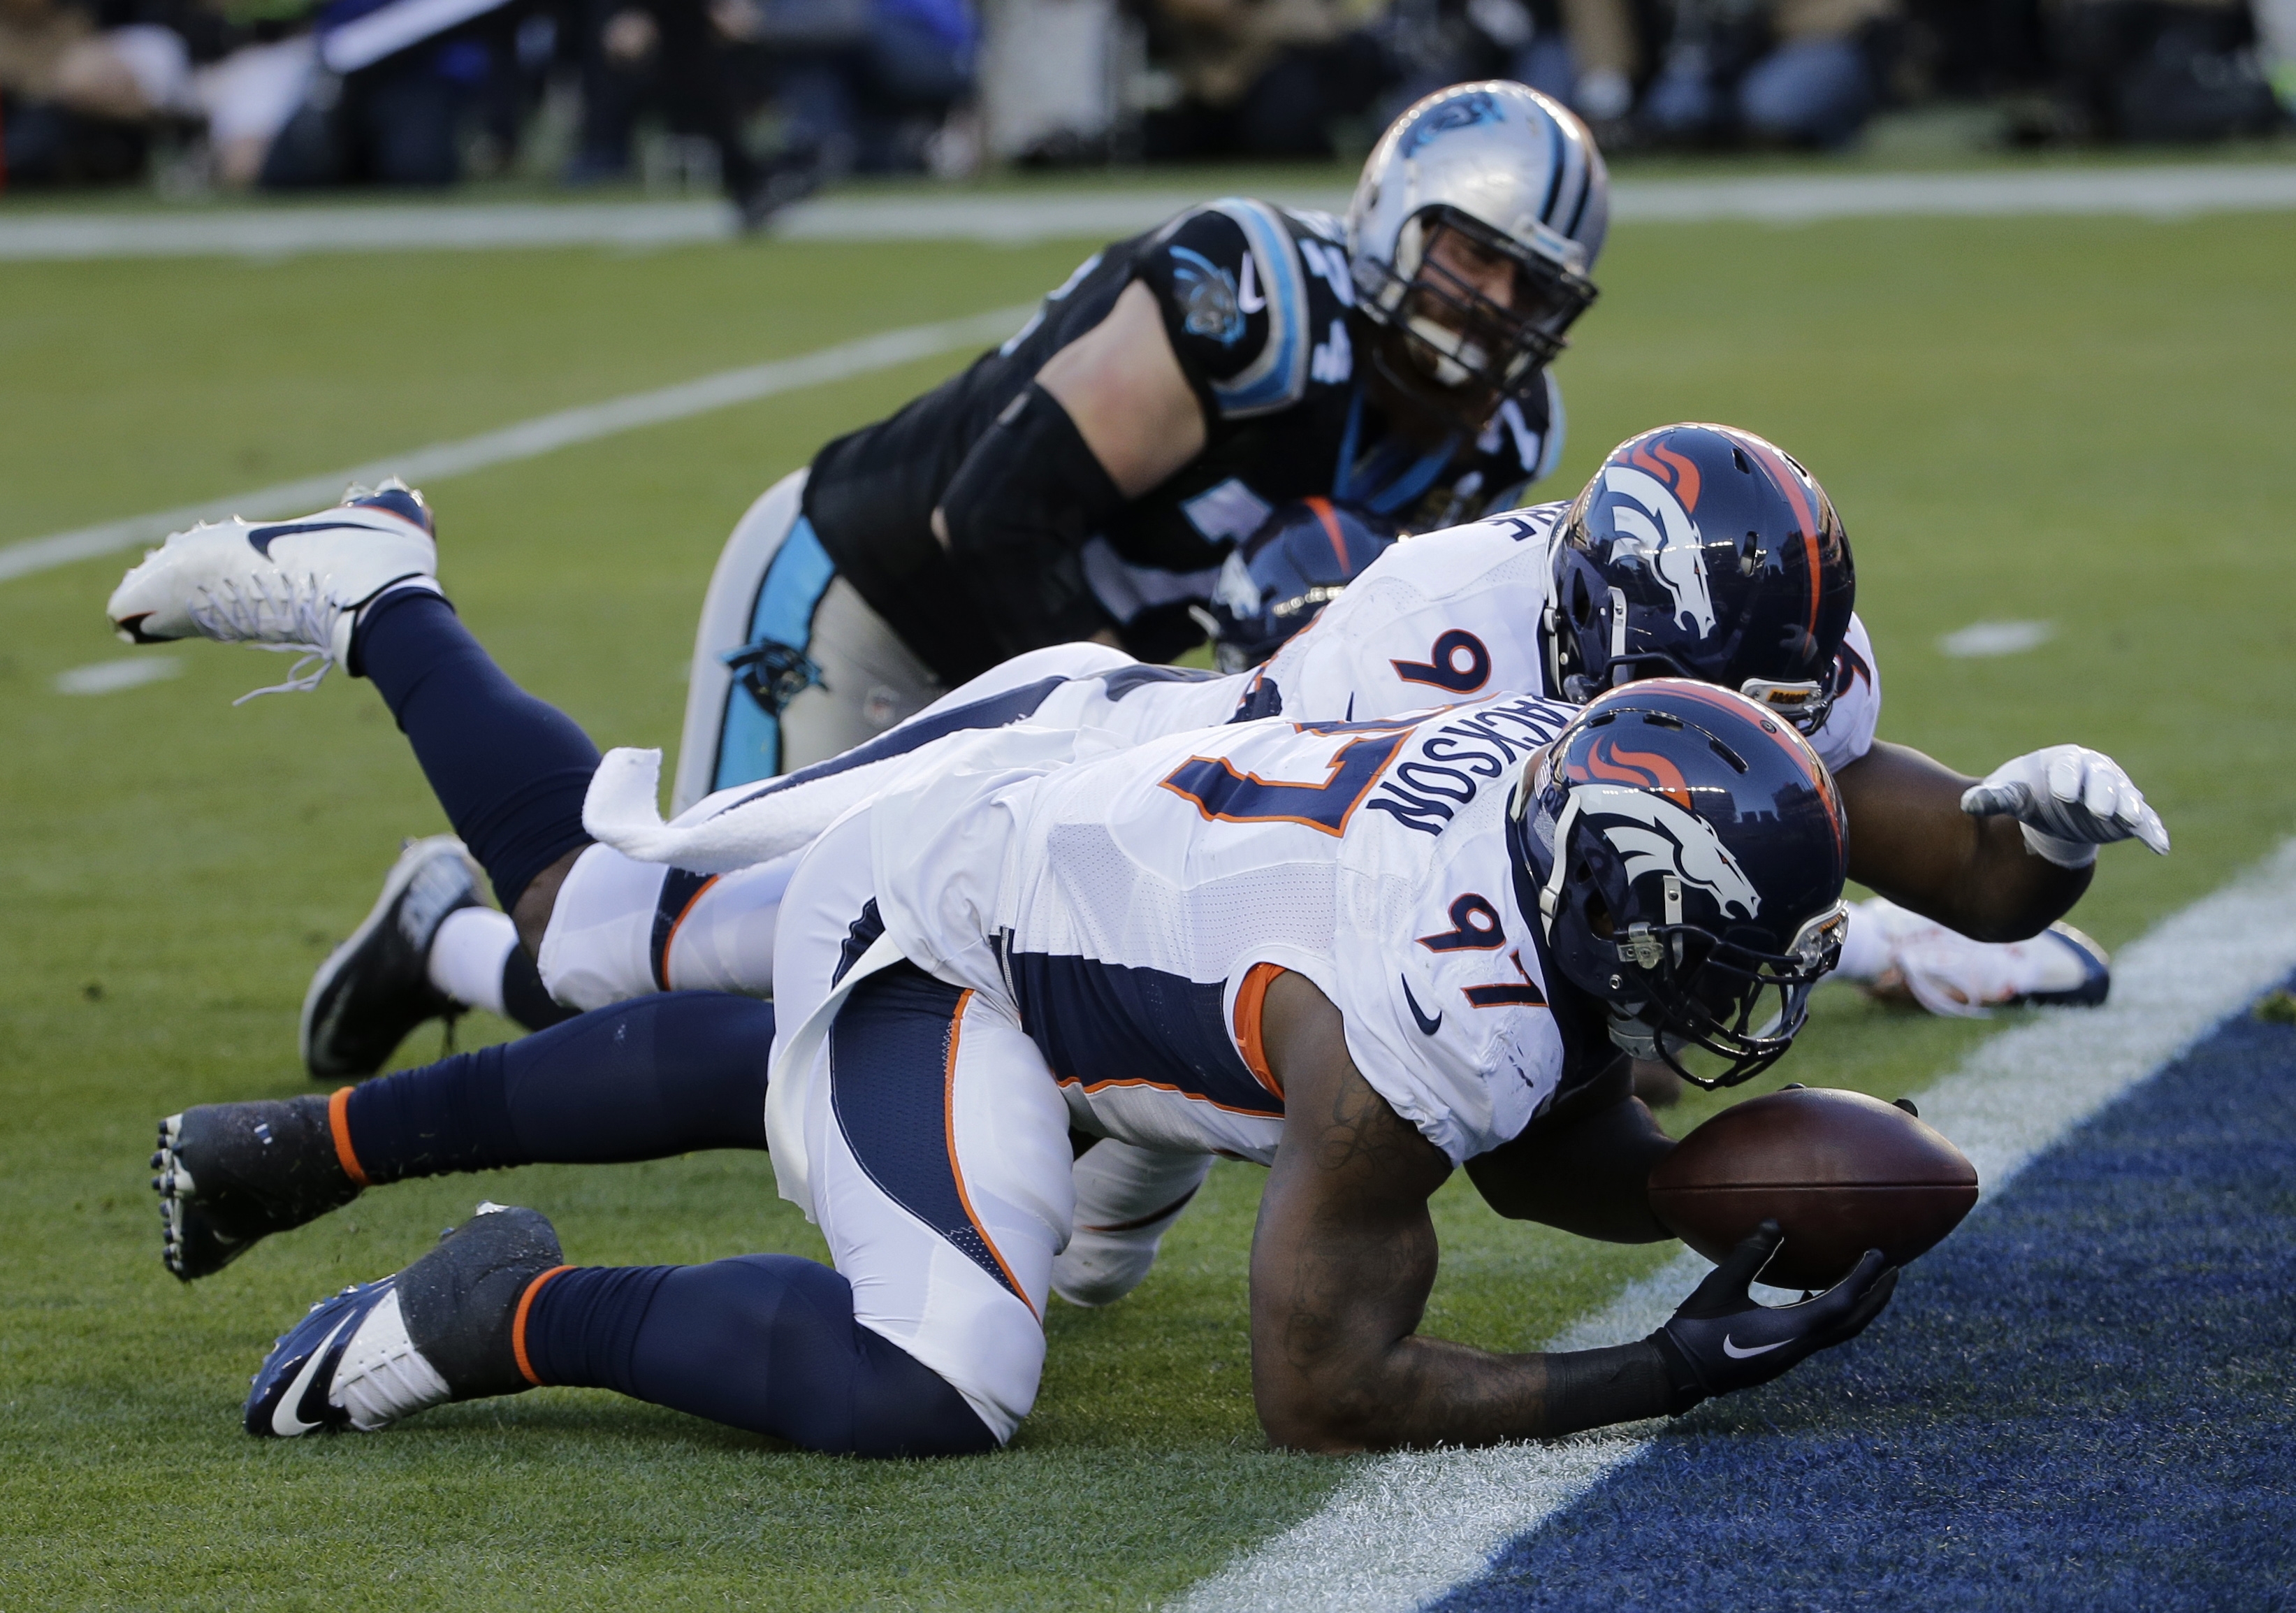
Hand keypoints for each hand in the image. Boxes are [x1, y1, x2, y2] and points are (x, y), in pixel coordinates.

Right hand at [1649, 1221, 1895, 1406]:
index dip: (1863, 1279)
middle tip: (1894, 1270)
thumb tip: (1775, 1222)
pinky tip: (1815, 1292)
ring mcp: (1791, 1354)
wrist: (1679, 1373)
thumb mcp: (1720, 1285)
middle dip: (1876, 1297)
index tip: (1879, 1254)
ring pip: (1839, 1330)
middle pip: (1852, 1323)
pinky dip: (1830, 1312)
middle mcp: (1799, 1347)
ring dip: (1857, 1305)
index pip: (1840, 1304)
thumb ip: (1749, 1254)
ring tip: (1867, 1279)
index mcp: (1790, 1331)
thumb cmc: (1696, 1329)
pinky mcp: (1781, 1355)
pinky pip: (1819, 1332)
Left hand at [1960, 744, 2169, 867]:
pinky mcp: (2129, 816)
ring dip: (2129, 809)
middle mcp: (2097, 773)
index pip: (2069, 767)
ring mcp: (2116, 793)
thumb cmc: (2029, 794)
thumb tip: (1967, 804)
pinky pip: (2146, 822)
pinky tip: (2160, 847)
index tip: (2062, 795)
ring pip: (2127, 799)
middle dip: (2102, 794)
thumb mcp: (2010, 794)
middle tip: (2099, 809)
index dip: (2067, 780)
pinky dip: (2153, 832)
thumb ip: (1992, 798)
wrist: (2052, 810)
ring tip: (2129, 821)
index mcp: (2066, 762)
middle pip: (2104, 780)